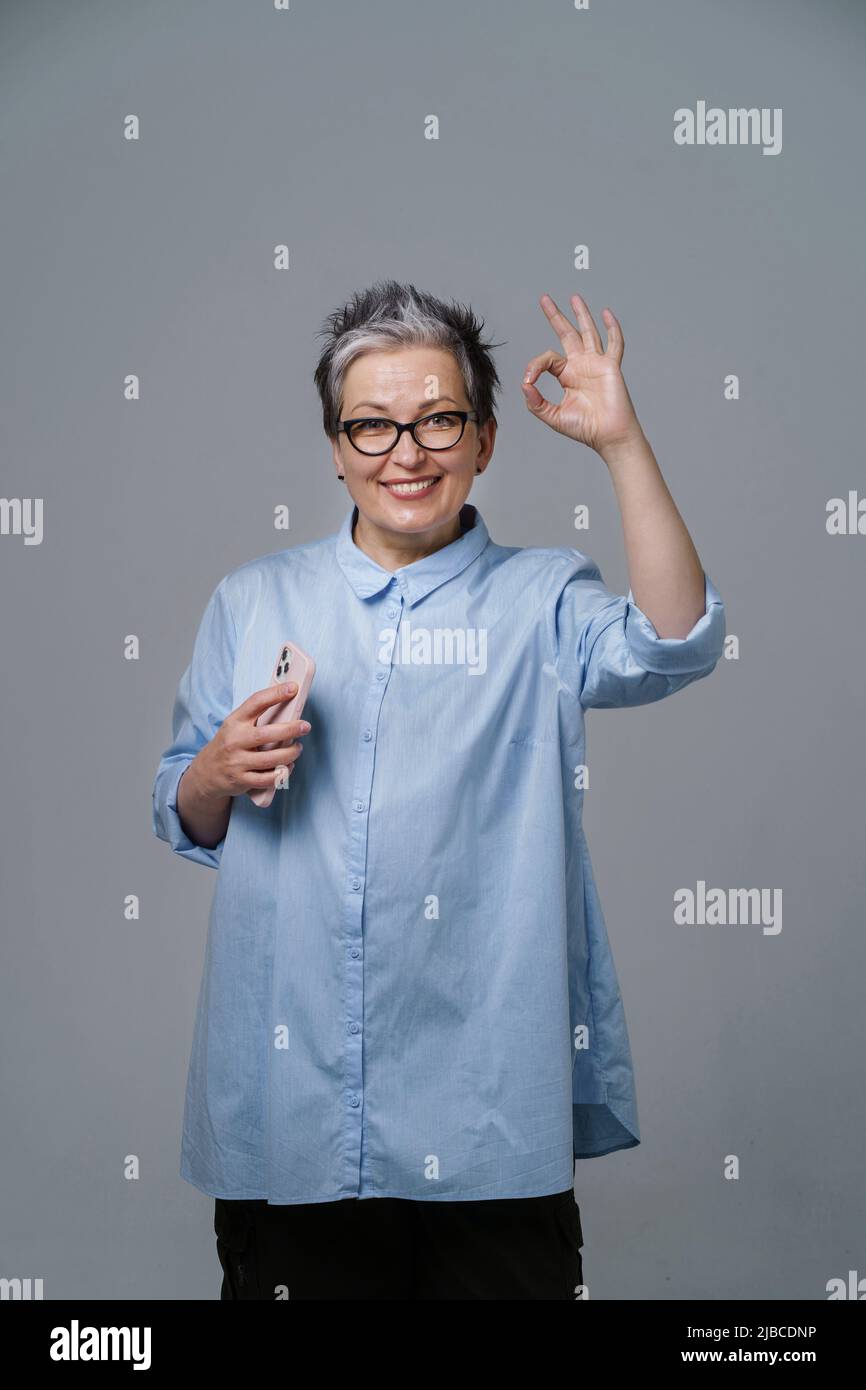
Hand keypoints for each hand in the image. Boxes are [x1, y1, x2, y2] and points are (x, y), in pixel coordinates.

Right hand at [189, 681, 311, 799]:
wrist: (207, 771)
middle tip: (305, 726)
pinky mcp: (241, 780)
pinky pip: (267, 779)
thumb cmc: (229, 744)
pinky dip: (282, 773)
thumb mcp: (235, 725)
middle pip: (266, 734)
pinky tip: (288, 766)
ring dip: (290, 754)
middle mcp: (234, 741)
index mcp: (235, 722)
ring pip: (270, 759)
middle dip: (290, 729)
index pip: (256, 702)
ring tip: (297, 748)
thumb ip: (256, 717)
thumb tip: (287, 704)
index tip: (293, 688)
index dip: (276, 694)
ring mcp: (237, 762)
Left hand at [521, 293, 642, 454]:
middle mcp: (581, 366)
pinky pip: (615, 344)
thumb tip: (524, 384)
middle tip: (544, 299)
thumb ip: (536, 403)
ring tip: (574, 297)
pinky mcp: (611, 366)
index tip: (530, 379)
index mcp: (567, 375)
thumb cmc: (585, 428)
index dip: (535, 365)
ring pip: (588, 332)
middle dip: (556, 316)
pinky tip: (606, 313)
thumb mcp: (553, 416)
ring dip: (581, 314)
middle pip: (567, 334)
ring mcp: (597, 363)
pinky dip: (613, 328)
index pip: (548, 359)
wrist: (608, 435)